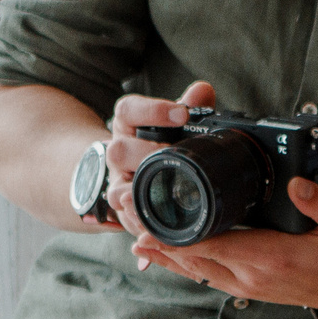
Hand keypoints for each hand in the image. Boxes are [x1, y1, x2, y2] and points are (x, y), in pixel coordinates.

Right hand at [86, 81, 217, 232]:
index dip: (153, 110)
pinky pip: (124, 219)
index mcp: (128, 125)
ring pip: (115, 190)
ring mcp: (117, 182)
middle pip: (119, 150)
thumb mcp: (171, 121)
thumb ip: (189, 105)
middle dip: (145, 154)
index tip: (182, 113)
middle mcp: (118, 152)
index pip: (129, 110)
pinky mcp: (123, 209)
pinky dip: (137, 224)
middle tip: (172, 154)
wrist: (130, 168)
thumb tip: (202, 90)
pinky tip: (150, 228)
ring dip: (133, 194)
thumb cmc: (157, 139)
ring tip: (152, 193)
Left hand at [130, 175, 317, 314]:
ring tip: (127, 225)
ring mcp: (244, 285)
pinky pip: (202, 275)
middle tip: (122, 206)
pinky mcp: (243, 288)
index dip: (173, 233)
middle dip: (153, 233)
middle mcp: (249, 276)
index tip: (145, 215)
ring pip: (190, 268)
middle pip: (189, 255)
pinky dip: (176, 261)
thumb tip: (296, 182)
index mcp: (271, 258)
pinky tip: (156, 250)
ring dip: (158, 249)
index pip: (211, 244)